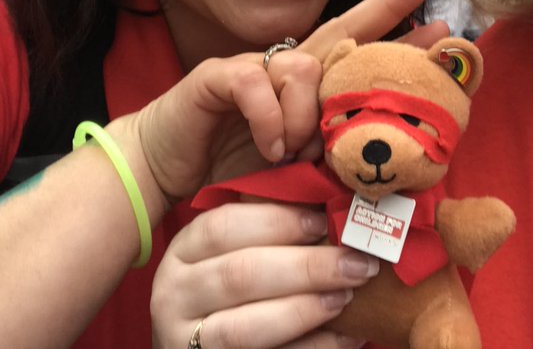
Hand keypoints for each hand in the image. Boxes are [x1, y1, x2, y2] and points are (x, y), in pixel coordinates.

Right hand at [134, 0, 445, 201]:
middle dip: (385, 4)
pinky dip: (269, 116)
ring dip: (309, 111)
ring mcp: (254, 67)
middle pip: (342, 28)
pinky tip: (271, 145)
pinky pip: (254, 81)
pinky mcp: (218, 78)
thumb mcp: (296, 165)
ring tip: (300, 151)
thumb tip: (388, 166)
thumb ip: (332, 155)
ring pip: (302, 64)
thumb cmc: (234, 163)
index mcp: (309, 87)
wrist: (165, 165)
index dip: (399, 35)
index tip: (444, 21)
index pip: (360, 52)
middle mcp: (286, 66)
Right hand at [151, 203, 371, 348]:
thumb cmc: (225, 290)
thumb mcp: (228, 253)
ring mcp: (189, 339)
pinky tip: (350, 334)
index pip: (223, 227)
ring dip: (305, 310)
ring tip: (347, 296)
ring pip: (247, 327)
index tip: (322, 222)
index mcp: (183, 251)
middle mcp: (176, 294)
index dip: (276, 222)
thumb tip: (328, 199)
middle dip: (306, 267)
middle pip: (241, 274)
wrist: (202, 345)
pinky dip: (315, 347)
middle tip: (356, 262)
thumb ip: (265, 228)